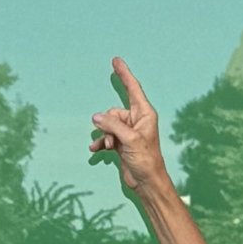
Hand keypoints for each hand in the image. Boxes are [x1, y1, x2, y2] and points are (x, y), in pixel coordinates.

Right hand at [88, 59, 169, 195]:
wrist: (146, 182)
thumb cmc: (146, 160)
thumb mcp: (129, 140)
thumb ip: (112, 125)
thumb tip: (96, 117)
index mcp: (144, 114)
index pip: (132, 88)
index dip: (124, 74)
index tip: (116, 61)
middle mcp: (136, 120)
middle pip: (113, 112)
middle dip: (108, 124)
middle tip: (112, 138)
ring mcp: (128, 132)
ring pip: (107, 124)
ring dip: (104, 135)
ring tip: (109, 146)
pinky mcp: (121, 142)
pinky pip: (105, 136)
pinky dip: (100, 142)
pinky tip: (96, 150)